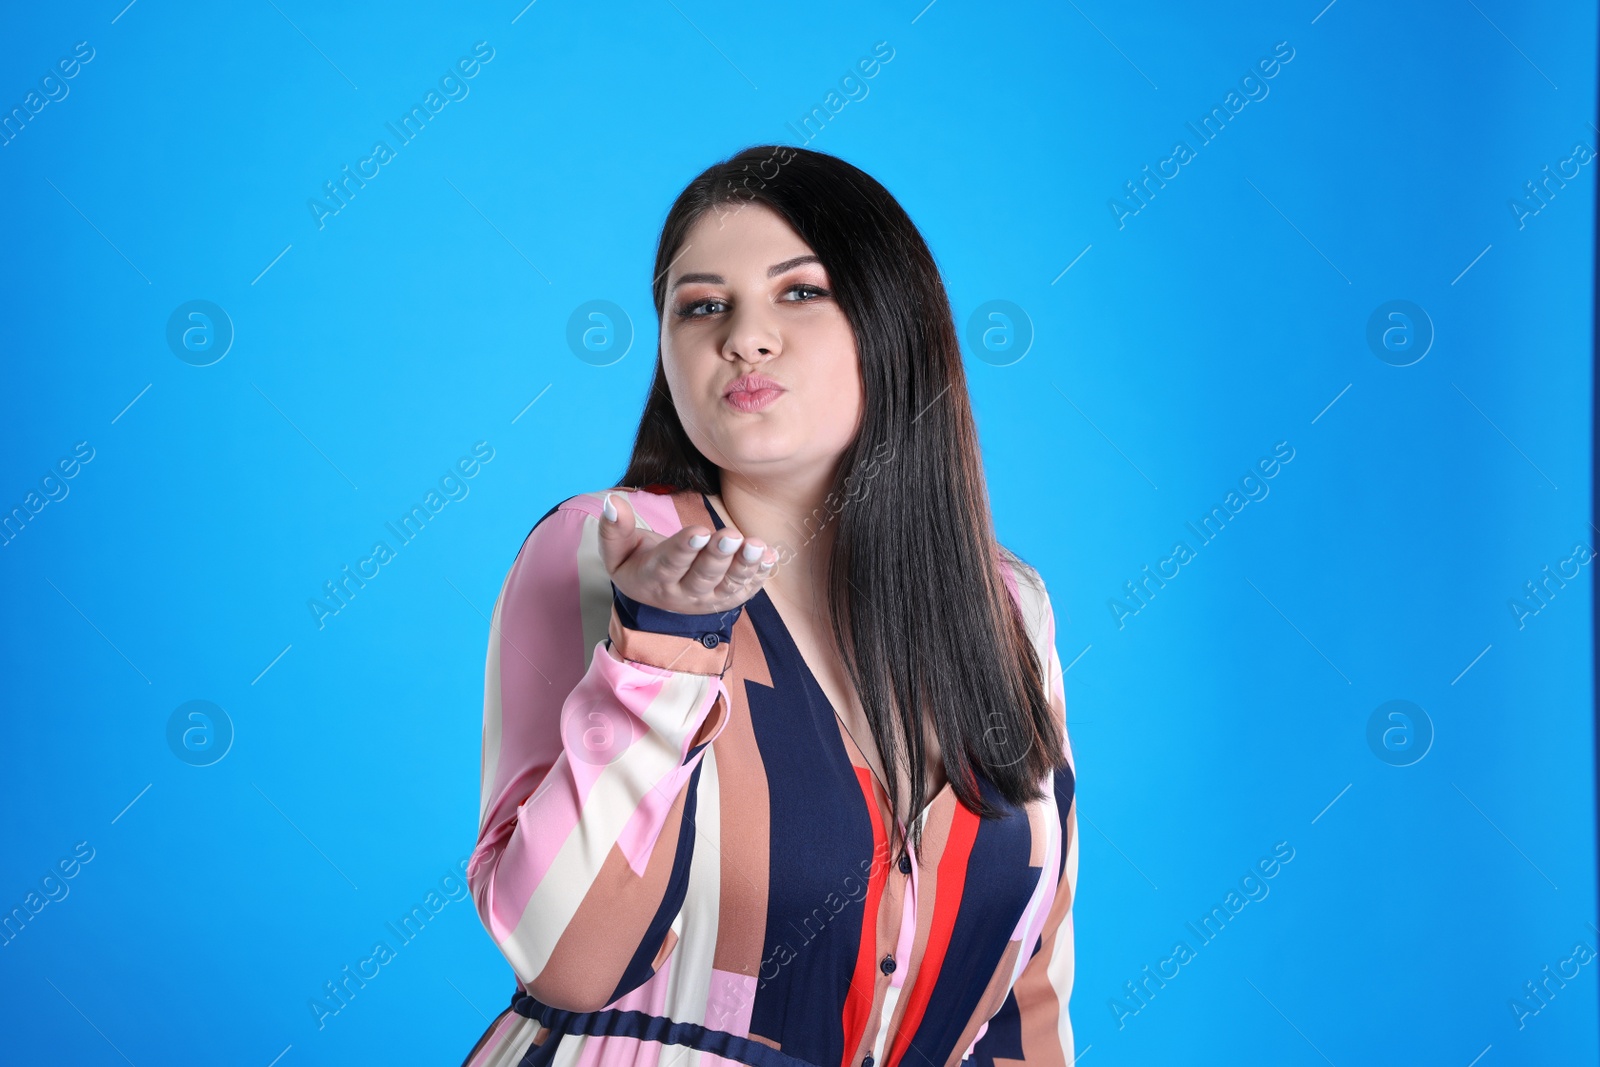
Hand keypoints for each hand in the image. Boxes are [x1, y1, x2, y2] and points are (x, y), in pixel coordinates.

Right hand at [598, 492, 777, 615]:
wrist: (654, 594)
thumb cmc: (636, 562)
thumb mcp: (616, 551)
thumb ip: (614, 529)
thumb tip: (612, 502)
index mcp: (654, 579)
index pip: (669, 564)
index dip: (684, 549)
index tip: (698, 530)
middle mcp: (683, 594)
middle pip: (703, 576)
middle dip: (718, 555)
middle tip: (730, 534)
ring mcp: (708, 599)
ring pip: (728, 585)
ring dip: (744, 565)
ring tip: (757, 546)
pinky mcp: (728, 598)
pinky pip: (746, 589)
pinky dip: (759, 574)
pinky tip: (770, 556)